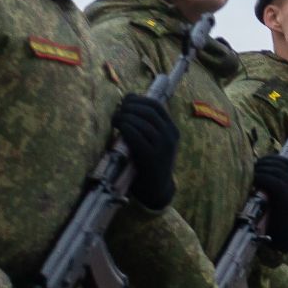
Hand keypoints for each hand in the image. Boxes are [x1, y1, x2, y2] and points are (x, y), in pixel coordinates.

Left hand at [112, 94, 178, 211]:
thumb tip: (128, 98)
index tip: (125, 102)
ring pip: (142, 122)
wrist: (156, 189)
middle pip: (148, 111)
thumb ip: (145, 122)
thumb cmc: (149, 162)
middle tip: (118, 111)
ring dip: (125, 117)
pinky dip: (125, 127)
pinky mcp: (151, 157)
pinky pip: (135, 135)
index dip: (138, 100)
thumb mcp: (153, 140)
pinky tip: (118, 128)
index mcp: (172, 130)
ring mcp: (162, 147)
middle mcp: (170, 136)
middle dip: (129, 107)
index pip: (156, 105)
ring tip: (115, 119)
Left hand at [253, 155, 287, 252]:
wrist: (284, 239)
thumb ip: (272, 186)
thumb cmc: (276, 220)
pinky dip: (260, 178)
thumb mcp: (276, 199)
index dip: (268, 159)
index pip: (283, 161)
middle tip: (248, 170)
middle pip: (278, 163)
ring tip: (248, 176)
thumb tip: (255, 171)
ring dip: (259, 170)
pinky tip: (252, 182)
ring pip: (274, 170)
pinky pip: (272, 180)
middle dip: (262, 164)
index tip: (255, 164)